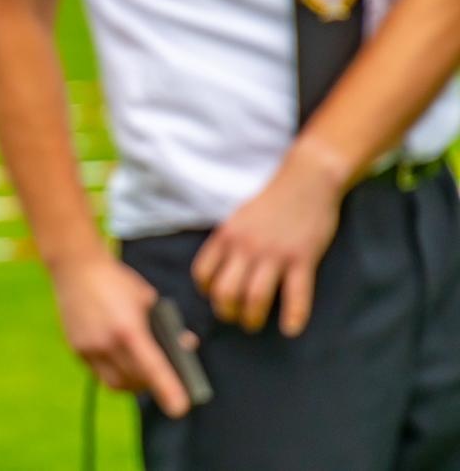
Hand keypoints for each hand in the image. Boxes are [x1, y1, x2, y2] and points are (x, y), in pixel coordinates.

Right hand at [52, 252, 192, 417]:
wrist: (75, 265)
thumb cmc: (116, 280)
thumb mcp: (147, 298)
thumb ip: (164, 325)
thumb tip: (184, 346)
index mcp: (128, 329)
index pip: (152, 368)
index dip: (168, 390)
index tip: (180, 408)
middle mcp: (106, 343)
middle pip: (135, 381)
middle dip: (151, 385)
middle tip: (164, 382)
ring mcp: (88, 347)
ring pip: (115, 383)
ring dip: (132, 383)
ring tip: (142, 373)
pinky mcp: (76, 348)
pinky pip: (99, 372)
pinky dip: (114, 371)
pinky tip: (119, 357)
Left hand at [191, 141, 347, 336]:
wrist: (307, 180)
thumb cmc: (272, 202)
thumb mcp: (239, 218)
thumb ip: (229, 242)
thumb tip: (220, 270)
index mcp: (227, 235)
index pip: (203, 273)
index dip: (206, 291)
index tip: (214, 298)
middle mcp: (246, 246)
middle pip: (225, 292)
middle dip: (226, 312)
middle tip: (234, 318)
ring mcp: (275, 253)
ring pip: (255, 298)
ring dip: (252, 318)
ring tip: (254, 324)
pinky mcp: (303, 258)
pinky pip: (297, 295)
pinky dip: (294, 316)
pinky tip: (291, 329)